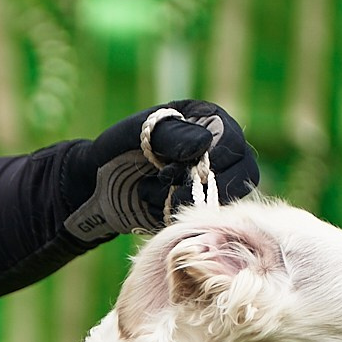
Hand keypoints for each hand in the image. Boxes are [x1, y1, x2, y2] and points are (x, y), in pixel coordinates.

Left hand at [61, 102, 262, 245]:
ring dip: (186, 199)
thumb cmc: (118, 149)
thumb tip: (204, 144)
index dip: (212, 158)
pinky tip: (153, 204)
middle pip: (243, 173)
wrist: (98, 184)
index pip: (234, 141)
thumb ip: (171, 135)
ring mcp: (214, 181)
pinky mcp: (202, 208)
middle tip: (166, 182)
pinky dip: (177, 215)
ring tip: (153, 191)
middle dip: (202, 183)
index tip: (176, 166)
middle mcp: (220, 151)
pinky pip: (207, 220)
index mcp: (209, 121)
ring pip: (227, 199)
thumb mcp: (138, 133)